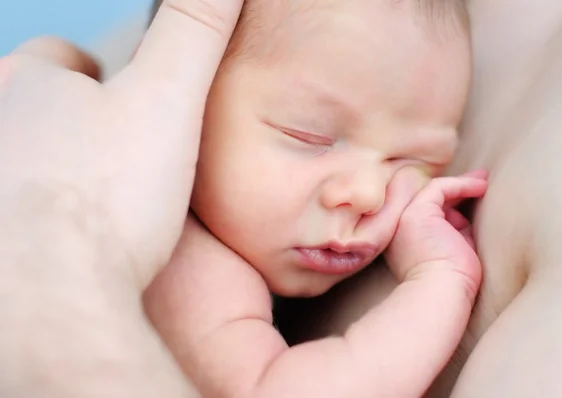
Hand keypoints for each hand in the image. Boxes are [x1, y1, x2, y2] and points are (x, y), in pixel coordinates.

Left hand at [0, 1, 242, 395]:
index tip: (126, 106)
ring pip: (26, 155)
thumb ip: (195, 29)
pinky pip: (22, 204)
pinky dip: (44, 210)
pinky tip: (71, 234)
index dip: (100, 79)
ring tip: (97, 197)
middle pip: (35, 107)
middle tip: (116, 156)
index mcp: (32, 83)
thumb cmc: (110, 194)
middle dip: (74, 123)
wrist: (57, 289)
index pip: (61, 60)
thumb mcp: (168, 97)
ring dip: (56, 166)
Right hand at [386, 170, 487, 299]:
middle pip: (431, 201)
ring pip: (434, 192)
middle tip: (480, 183)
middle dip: (457, 190)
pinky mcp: (417, 213)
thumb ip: (456, 235)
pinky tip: (481, 186)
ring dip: (462, 185)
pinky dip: (462, 184)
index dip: (453, 205)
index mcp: (407, 243)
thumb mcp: (454, 254)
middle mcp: (401, 228)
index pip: (431, 216)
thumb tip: (465, 218)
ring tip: (485, 182)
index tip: (473, 198)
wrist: (441, 294)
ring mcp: (406, 219)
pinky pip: (441, 188)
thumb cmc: (453, 284)